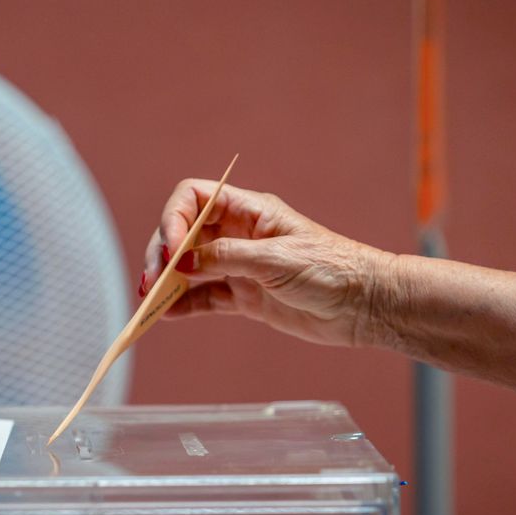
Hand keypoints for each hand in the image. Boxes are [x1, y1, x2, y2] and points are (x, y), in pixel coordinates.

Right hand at [139, 180, 396, 346]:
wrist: (366, 306)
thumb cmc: (333, 269)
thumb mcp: (275, 260)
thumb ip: (224, 259)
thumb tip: (179, 264)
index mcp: (249, 211)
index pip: (194, 199)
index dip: (174, 218)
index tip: (172, 248)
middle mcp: (239, 234)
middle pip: (184, 235)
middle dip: (162, 254)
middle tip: (152, 280)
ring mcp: (240, 266)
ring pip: (190, 268)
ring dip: (167, 282)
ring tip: (149, 301)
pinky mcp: (246, 296)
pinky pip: (204, 298)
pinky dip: (184, 305)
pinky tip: (166, 315)